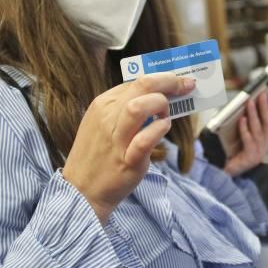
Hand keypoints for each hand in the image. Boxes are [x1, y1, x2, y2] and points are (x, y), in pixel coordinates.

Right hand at [63, 73, 195, 223]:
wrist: (82, 190)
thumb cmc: (99, 154)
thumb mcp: (104, 122)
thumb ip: (126, 108)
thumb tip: (158, 95)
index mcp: (103, 104)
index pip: (136, 80)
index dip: (162, 78)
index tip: (178, 80)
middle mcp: (107, 117)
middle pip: (142, 85)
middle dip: (169, 82)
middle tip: (186, 86)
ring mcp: (117, 138)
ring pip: (139, 107)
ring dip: (161, 105)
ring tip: (165, 115)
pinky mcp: (127, 160)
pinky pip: (146, 139)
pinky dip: (160, 130)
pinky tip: (164, 129)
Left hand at [223, 89, 267, 176]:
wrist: (225, 172)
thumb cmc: (234, 153)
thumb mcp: (244, 136)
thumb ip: (247, 123)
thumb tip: (248, 105)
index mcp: (265, 140)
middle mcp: (264, 146)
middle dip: (265, 108)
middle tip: (262, 95)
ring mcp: (258, 152)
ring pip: (258, 131)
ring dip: (254, 115)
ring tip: (250, 103)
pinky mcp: (250, 158)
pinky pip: (248, 141)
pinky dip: (245, 129)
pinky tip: (242, 120)